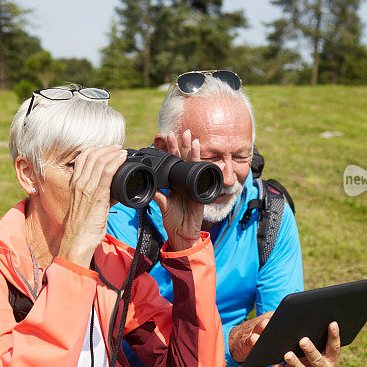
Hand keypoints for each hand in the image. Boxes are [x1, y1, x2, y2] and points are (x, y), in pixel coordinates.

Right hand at [58, 145, 126, 266]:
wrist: (79, 240)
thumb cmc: (84, 226)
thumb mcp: (88, 204)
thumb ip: (100, 194)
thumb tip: (116, 190)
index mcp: (75, 183)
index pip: (83, 157)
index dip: (96, 150)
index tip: (108, 150)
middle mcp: (79, 183)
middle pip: (92, 155)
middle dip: (107, 149)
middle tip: (118, 148)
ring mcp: (87, 188)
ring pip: (100, 161)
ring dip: (113, 153)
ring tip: (122, 151)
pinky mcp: (97, 195)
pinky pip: (107, 173)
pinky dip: (116, 162)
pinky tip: (122, 158)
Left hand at [152, 130, 204, 250]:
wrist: (183, 234)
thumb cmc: (174, 220)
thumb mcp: (163, 205)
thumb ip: (158, 195)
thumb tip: (149, 186)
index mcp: (175, 182)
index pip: (172, 161)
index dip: (171, 150)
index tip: (167, 136)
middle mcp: (185, 181)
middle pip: (185, 159)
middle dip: (184, 145)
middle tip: (183, 131)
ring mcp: (194, 186)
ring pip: (195, 165)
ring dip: (195, 153)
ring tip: (194, 140)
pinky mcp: (201, 194)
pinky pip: (206, 180)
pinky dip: (212, 171)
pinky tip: (216, 163)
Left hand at [272, 322, 340, 366]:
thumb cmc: (310, 353)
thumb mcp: (317, 346)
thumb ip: (315, 336)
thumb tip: (306, 319)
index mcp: (331, 359)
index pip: (334, 347)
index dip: (334, 336)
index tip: (332, 323)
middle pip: (318, 361)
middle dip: (310, 351)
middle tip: (303, 340)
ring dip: (295, 363)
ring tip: (287, 354)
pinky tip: (275, 364)